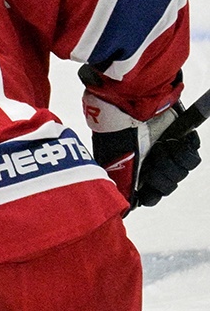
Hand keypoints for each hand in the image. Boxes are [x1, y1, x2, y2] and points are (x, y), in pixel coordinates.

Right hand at [87, 91, 204, 208]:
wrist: (135, 105)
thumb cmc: (119, 133)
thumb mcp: (118, 162)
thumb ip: (126, 184)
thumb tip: (130, 205)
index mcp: (134, 171)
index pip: (150, 196)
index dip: (152, 193)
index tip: (148, 186)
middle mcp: (151, 164)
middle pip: (168, 186)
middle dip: (163, 174)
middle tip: (154, 159)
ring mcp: (167, 153)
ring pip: (181, 173)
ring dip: (172, 162)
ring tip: (162, 147)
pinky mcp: (182, 142)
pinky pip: (191, 159)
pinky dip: (184, 152)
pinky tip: (173, 142)